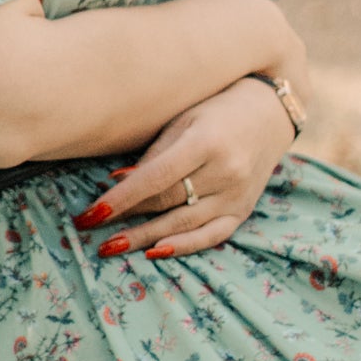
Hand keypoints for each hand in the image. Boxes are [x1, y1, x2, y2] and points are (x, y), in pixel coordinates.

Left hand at [73, 78, 296, 258]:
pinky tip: (154, 253)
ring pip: (185, 224)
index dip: (122, 198)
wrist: (271, 111)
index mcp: (206, 142)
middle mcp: (226, 172)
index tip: (91, 212)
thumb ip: (154, 152)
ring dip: (144, 238)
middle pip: (167, 202)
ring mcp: (238, 195)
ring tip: (110, 247)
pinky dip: (183, 247)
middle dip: (125, 218)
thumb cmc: (216, 107)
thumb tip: (117, 182)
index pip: (156, 177)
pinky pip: (212, 236)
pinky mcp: (244, 210)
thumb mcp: (184, 118)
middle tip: (89, 230)